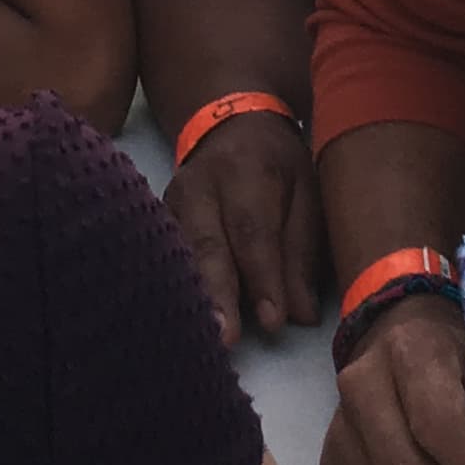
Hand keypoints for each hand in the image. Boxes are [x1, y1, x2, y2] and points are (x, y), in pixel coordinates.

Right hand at [167, 106, 329, 344]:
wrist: (230, 126)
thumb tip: (301, 315)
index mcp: (245, 168)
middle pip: (207, 244)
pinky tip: (179, 323)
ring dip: (191, 298)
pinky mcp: (157, 219)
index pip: (252, 228)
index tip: (273, 321)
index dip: (262, 276)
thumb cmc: (278, 166)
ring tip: (199, 337)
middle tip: (226, 338)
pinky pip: (164, 258)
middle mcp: (200, 184)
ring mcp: (170, 201)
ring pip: (178, 254)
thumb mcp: (307, 192)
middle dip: (218, 294)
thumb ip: (303, 252)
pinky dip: (173, 291)